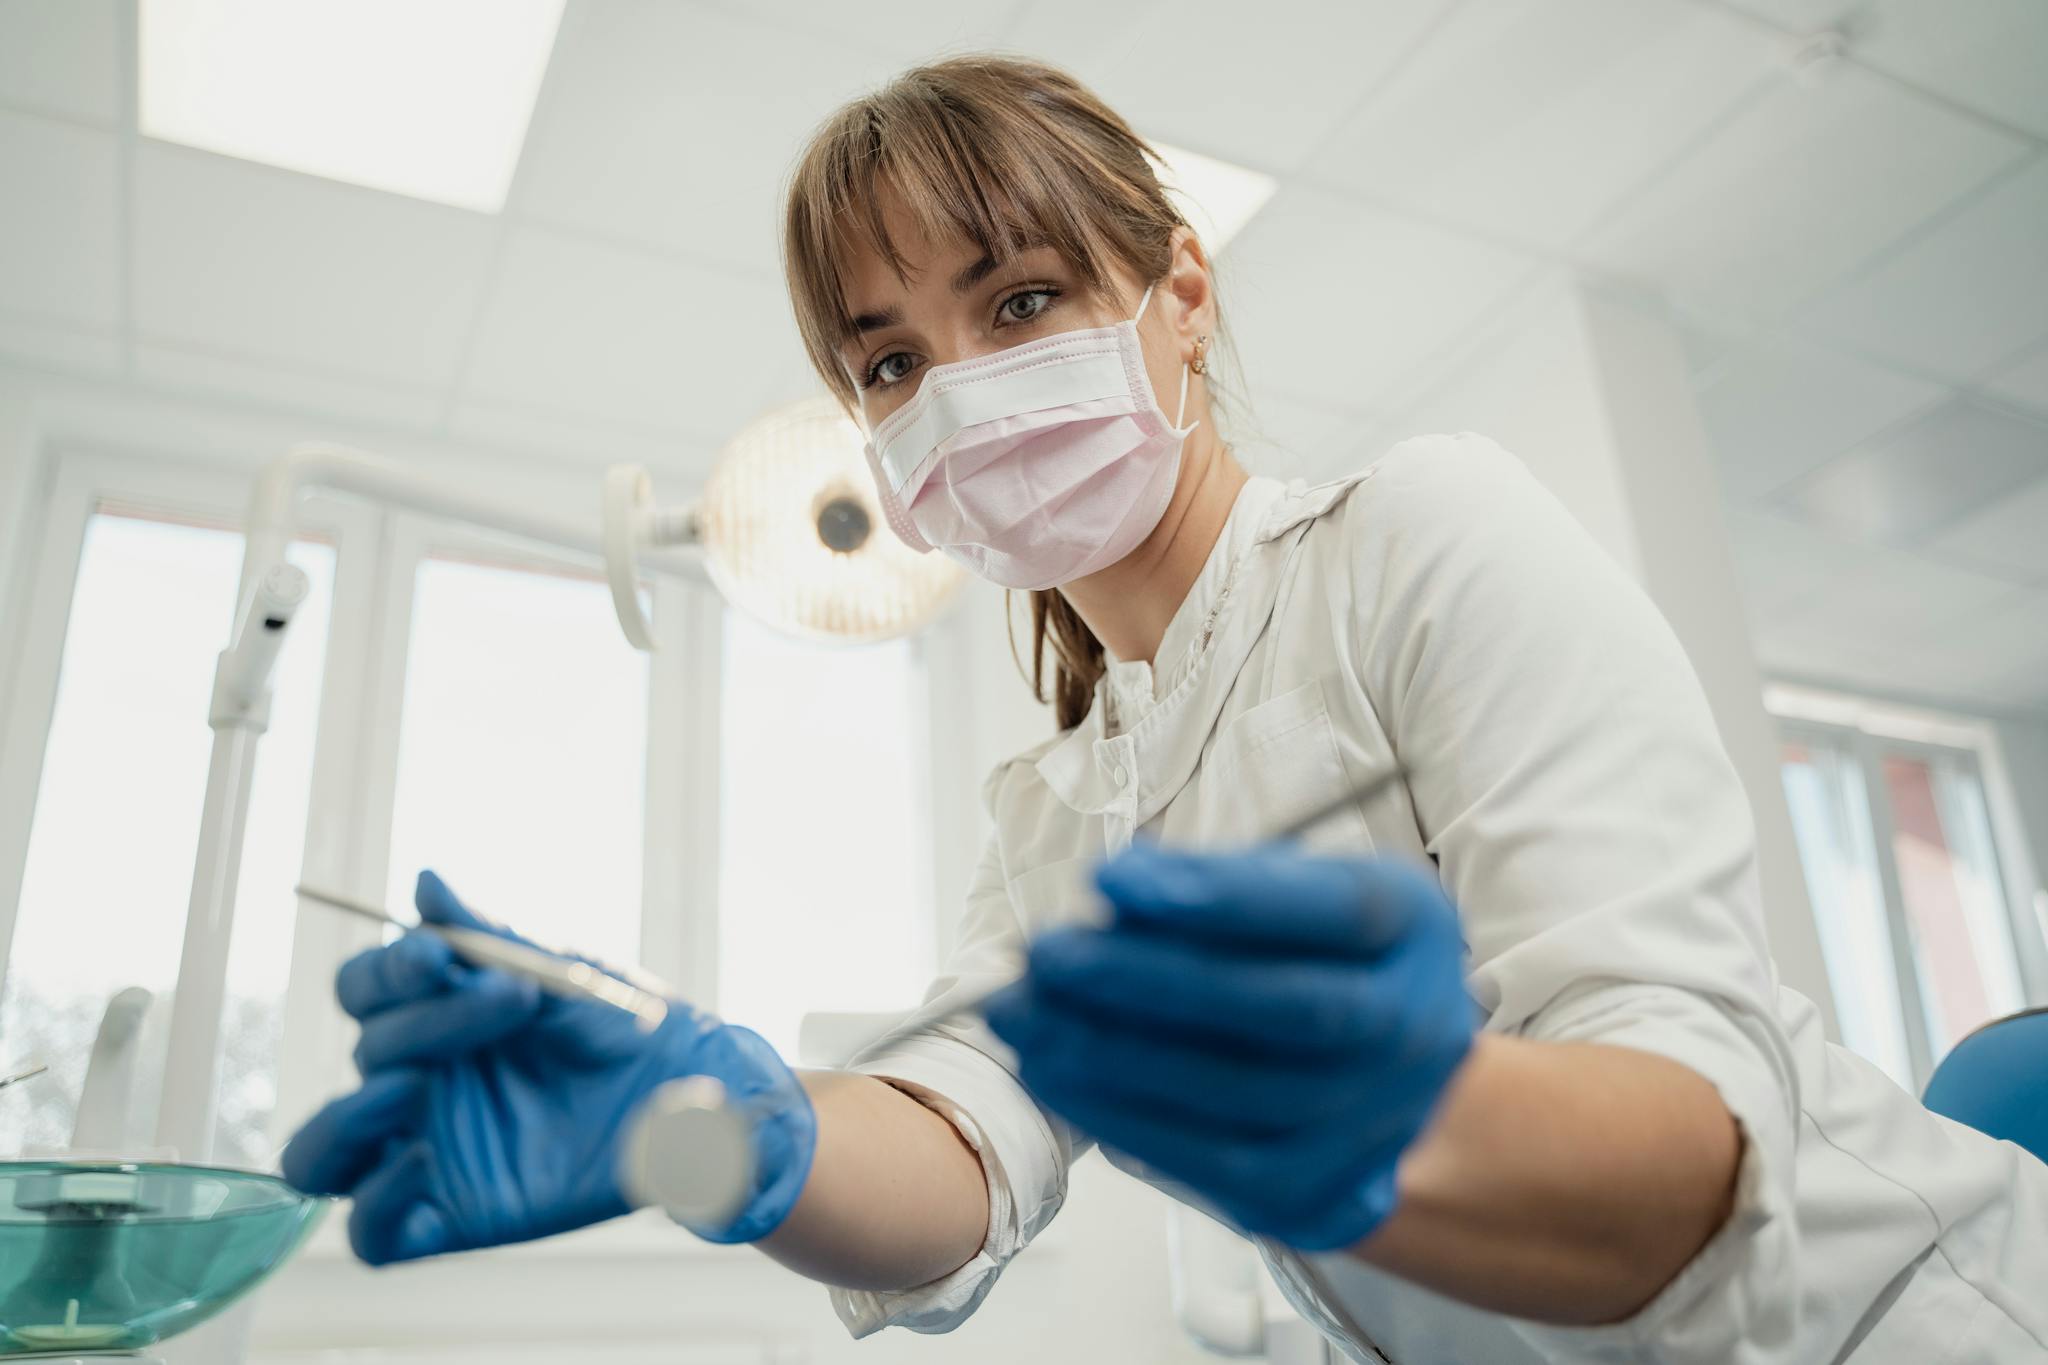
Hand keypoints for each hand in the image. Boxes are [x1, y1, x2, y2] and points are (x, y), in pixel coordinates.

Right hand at [281, 872, 814, 1263]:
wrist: (691, 1091)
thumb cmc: (628, 1022)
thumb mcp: (563, 971)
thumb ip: (489, 933)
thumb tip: (425, 881)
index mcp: (434, 1015)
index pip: (363, 990)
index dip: (386, 972)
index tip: (436, 956)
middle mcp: (417, 1082)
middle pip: (366, 1051)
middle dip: (430, 1020)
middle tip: (512, 998)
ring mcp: (425, 1151)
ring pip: (316, 1159)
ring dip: (344, 1121)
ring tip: (409, 1087)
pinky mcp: (450, 1217)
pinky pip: (372, 1234)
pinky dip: (377, 1203)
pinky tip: (423, 1162)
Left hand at [982, 844, 1473, 1250]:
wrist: (1380, 1071)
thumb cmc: (1315, 953)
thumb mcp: (1290, 885)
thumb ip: (1216, 884)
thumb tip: (1117, 895)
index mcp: (1413, 927)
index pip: (1335, 909)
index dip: (1222, 895)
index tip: (1110, 877)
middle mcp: (1415, 1030)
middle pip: (1285, 1011)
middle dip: (1149, 982)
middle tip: (1046, 956)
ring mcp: (1374, 1122)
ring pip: (1241, 1098)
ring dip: (1112, 1057)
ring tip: (1026, 1018)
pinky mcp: (1324, 1193)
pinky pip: (1216, 1167)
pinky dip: (1124, 1119)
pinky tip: (1057, 1075)